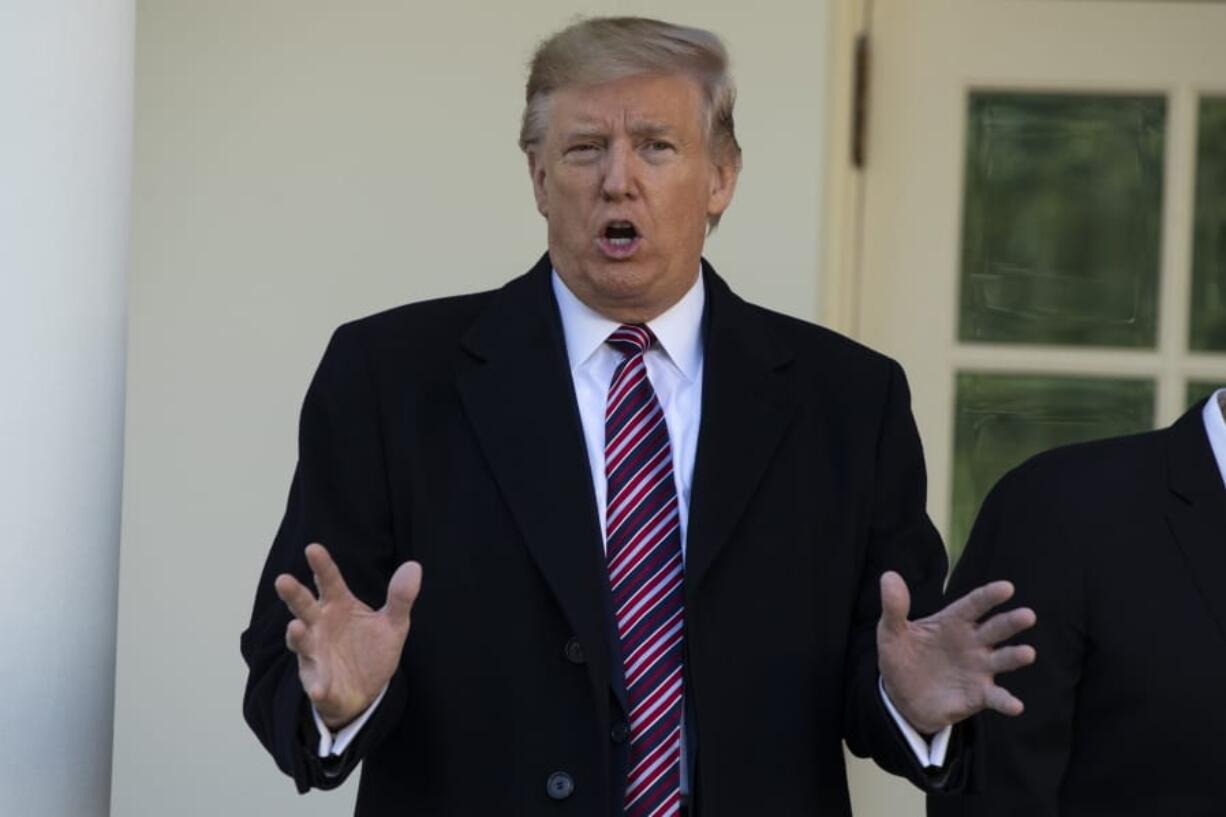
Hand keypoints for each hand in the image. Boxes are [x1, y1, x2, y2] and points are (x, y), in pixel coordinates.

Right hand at [274, 543, 422, 730]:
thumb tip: (414, 566)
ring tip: (296, 627)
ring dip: (298, 635)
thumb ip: (400, 597)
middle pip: (304, 606)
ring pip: (302, 642)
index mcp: (338, 606)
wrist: (367, 691)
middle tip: (283, 579)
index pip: (328, 581)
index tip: (312, 548)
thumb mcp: (393, 623)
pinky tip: (319, 689)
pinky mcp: (318, 683)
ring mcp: (315, 654)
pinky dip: (317, 687)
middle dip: (294, 594)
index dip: (321, 565)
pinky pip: (316, 685)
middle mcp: (320, 626)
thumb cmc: (372, 650)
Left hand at [877, 571, 1035, 734]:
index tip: (1007, 588)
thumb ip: (894, 607)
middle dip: (1011, 622)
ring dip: (1015, 656)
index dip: (989, 596)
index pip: (973, 605)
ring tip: (1028, 653)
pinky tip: (1016, 706)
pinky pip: (996, 697)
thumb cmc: (901, 658)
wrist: (901, 697)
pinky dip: (1007, 702)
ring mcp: (978, 668)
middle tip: (1028, 615)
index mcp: (953, 622)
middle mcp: (972, 642)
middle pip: (995, 628)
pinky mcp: (978, 694)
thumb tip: (889, 576)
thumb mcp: (891, 632)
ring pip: (1002, 659)